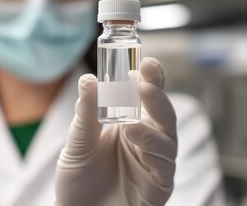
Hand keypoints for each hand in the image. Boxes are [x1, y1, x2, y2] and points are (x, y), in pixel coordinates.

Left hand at [54, 57, 177, 205]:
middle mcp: (147, 139)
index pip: (147, 97)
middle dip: (156, 94)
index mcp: (132, 124)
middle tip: (143, 80)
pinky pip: (164, 163)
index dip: (152, 79)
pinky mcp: (159, 183)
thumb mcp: (78, 141)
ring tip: (130, 119)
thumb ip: (86, 112)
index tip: (146, 63)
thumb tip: (88, 79)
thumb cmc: (80, 177)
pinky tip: (134, 137)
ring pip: (168, 136)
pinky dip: (152, 148)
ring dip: (153, 122)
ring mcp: (155, 161)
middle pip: (163, 112)